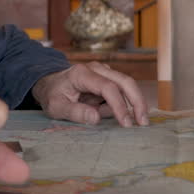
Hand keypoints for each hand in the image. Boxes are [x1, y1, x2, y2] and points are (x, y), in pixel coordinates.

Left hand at [31, 63, 148, 126]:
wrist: (50, 83)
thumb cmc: (52, 95)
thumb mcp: (56, 107)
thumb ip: (74, 112)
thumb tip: (96, 118)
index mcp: (82, 74)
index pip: (108, 88)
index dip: (119, 106)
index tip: (126, 124)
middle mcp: (97, 69)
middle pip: (125, 81)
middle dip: (137, 102)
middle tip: (143, 123)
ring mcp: (104, 72)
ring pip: (126, 87)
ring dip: (127, 106)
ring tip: (107, 118)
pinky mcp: (108, 78)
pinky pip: (119, 93)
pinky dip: (118, 105)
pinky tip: (100, 110)